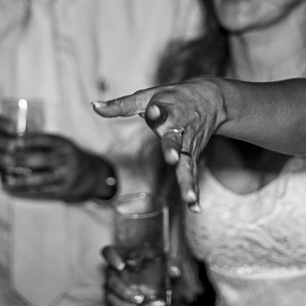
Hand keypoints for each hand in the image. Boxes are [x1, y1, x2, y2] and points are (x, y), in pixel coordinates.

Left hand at [2, 133, 112, 202]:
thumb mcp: (58, 143)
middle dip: (20, 161)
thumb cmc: (66, 155)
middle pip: (40, 159)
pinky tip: (12, 189)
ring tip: (4, 179)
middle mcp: (66, 159)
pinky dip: (25, 190)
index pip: (44, 139)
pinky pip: (41, 191)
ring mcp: (65, 176)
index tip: (10, 142)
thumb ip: (39, 141)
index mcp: (63, 144)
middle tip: (2, 160)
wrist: (90, 174)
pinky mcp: (62, 190)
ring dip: (20, 180)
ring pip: (39, 179)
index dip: (27, 141)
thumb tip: (13, 138)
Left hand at [93, 77, 227, 211]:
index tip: (153, 111)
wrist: (211, 99)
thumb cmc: (174, 98)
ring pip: (188, 164)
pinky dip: (196, 192)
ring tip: (188, 198)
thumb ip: (121, 105)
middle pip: (176, 141)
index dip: (156, 113)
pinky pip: (194, 175)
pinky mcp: (194, 157)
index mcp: (167, 112)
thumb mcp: (147, 97)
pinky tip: (195, 208)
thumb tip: (94, 106)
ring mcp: (189, 146)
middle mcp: (179, 130)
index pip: (161, 112)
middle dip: (173, 150)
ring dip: (188, 181)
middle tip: (172, 158)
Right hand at [101, 244, 180, 305]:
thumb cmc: (146, 263)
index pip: (108, 252)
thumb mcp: (157, 260)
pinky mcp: (113, 302)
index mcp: (118, 257)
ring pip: (111, 299)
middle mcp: (110, 273)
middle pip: (111, 282)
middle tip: (139, 298)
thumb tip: (176, 272)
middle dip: (123, 291)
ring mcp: (109, 289)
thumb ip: (165, 263)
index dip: (112, 258)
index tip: (122, 266)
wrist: (141, 274)